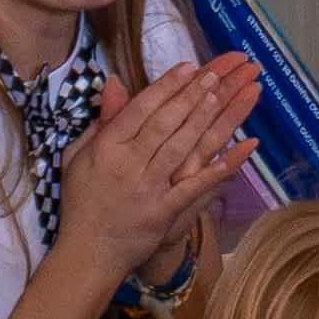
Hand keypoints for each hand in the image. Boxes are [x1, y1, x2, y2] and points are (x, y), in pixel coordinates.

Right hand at [56, 57, 262, 285]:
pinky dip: (217, 169)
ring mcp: (147, 189)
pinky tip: (239, 149)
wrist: (88, 252)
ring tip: (224, 95)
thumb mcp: (78, 156)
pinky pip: (193, 187)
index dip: (166, 86)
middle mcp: (127, 164)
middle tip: (215, 73)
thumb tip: (116, 82)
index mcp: (106, 148)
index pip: (140, 109)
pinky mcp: (163, 212)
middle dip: (191, 95)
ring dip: (202, 120)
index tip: (189, 66)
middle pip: (164, 123)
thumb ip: (101, 121)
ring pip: (179, 148)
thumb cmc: (82, 202)